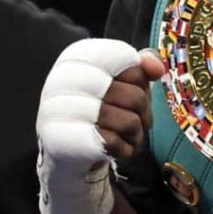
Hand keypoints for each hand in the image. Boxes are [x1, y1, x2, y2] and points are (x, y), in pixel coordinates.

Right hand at [36, 39, 163, 213]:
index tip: (147, 80)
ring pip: (126, 117)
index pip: (121, 54)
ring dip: (136, 132)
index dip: (139, 70)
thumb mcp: (120, 85)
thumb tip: (155, 65)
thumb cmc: (101, 114)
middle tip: (138, 119)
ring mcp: (57, 111)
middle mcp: (59, 81)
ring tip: (126, 136)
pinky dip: (125, 150)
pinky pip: (114, 142)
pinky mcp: (62, 141)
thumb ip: (138, 66)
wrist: (68, 159)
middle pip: (129, 89)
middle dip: (143, 108)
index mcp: (73, 59)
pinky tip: (115, 151)